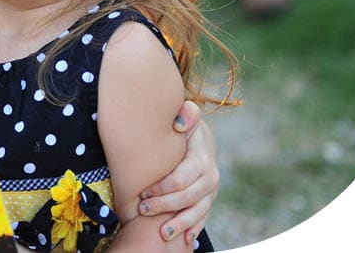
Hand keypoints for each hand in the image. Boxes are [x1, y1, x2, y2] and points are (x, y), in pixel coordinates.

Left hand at [137, 100, 218, 242]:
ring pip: (198, 212)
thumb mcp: (186, 115)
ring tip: (162, 233)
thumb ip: (186, 113)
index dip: (164, 187)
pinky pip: (203, 217)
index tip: (143, 192)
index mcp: (202, 157)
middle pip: (189, 197)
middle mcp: (210, 176)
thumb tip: (179, 123)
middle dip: (165, 206)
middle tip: (143, 209)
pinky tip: (184, 240)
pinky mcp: (208, 199)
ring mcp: (211, 190)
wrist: (200, 138)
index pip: (183, 177)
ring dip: (180, 224)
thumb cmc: (184, 125)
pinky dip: (194, 229)